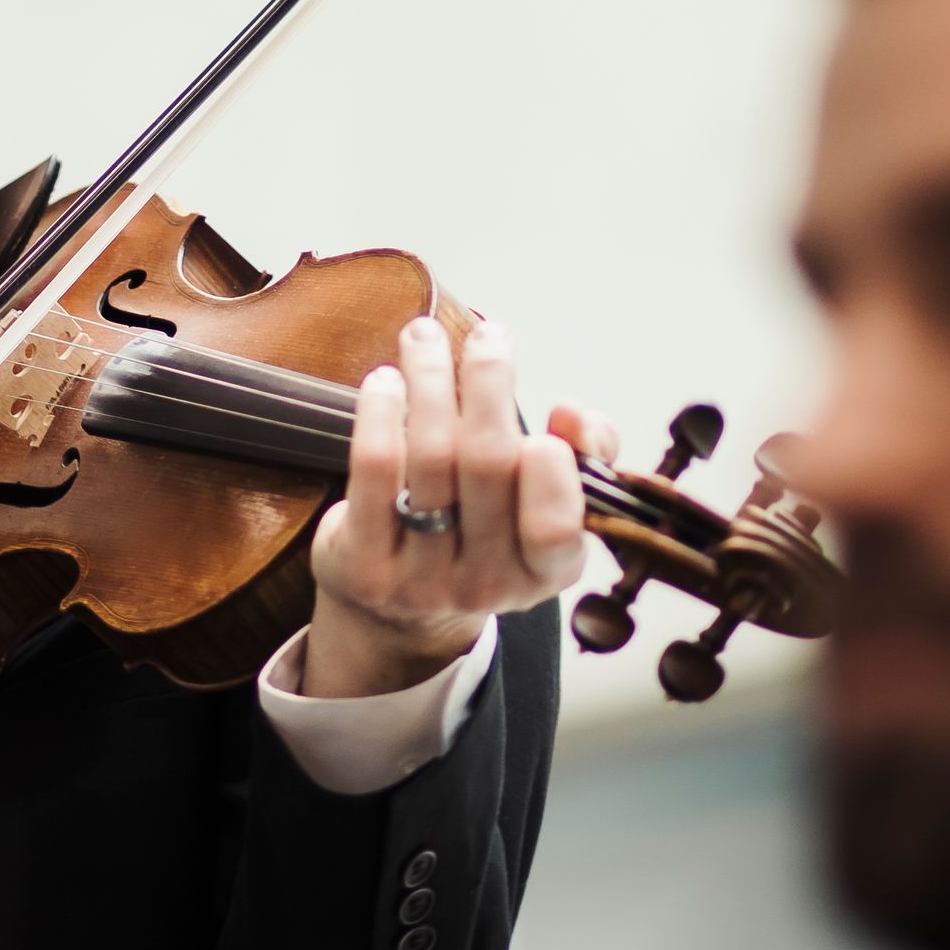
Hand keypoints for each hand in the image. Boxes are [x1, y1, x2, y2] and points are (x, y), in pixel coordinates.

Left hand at [303, 313, 615, 699]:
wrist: (398, 613)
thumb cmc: (483, 535)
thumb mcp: (547, 509)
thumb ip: (585, 458)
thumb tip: (576, 416)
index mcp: (544, 572)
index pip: (555, 531)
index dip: (553, 477)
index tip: (548, 420)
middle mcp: (484, 584)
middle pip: (487, 467)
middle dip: (490, 385)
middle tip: (489, 336)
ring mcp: (419, 579)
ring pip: (430, 457)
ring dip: (431, 381)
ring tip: (425, 335)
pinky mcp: (363, 562)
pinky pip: (373, 471)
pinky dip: (379, 414)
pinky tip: (385, 380)